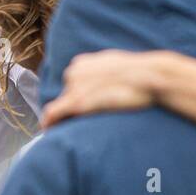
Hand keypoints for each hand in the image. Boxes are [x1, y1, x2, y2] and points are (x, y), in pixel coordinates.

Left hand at [40, 49, 163, 128]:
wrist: (147, 76)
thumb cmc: (139, 72)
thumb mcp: (116, 64)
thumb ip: (102, 70)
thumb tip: (105, 79)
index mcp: (81, 63)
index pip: (72, 83)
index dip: (76, 96)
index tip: (79, 108)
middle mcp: (73, 72)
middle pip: (66, 95)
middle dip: (72, 107)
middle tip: (80, 121)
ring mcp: (74, 87)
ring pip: (61, 106)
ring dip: (63, 118)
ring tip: (66, 130)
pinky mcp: (77, 102)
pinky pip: (53, 113)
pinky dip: (49, 123)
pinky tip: (47, 131)